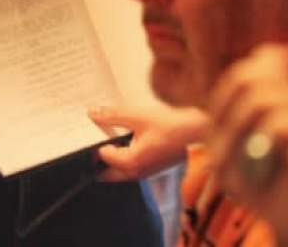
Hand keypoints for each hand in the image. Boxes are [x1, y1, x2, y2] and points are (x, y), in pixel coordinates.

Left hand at [89, 103, 207, 180]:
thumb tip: (92, 113)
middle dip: (99, 160)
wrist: (196, 130)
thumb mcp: (137, 116)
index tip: (91, 131)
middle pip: (109, 173)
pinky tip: (125, 142)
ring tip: (107, 140)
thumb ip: (112, 116)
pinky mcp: (153, 168)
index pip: (103, 156)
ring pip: (120, 172)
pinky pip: (132, 169)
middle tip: (93, 143)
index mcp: (131, 162)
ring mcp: (147, 172)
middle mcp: (138, 172)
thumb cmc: (170, 125)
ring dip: (112, 160)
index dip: (96, 142)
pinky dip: (124, 159)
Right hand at [205, 43, 287, 243]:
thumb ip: (270, 84)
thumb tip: (281, 52)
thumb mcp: (276, 119)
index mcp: (213, 132)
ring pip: (280, 125)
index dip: (270, 65)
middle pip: (257, 99)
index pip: (237, 82)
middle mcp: (219, 157)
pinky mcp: (275, 202)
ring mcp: (244, 182)